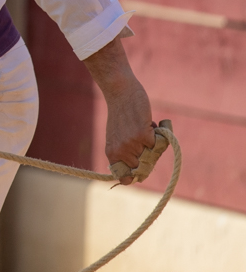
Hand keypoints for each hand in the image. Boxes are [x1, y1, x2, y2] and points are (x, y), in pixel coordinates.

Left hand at [82, 37, 156, 183]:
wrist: (120, 93)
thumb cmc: (121, 115)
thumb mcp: (117, 137)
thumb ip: (126, 153)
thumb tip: (139, 174)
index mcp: (112, 154)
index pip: (125, 178)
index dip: (136, 176)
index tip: (141, 169)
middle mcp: (121, 152)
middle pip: (146, 167)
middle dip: (150, 154)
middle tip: (144, 137)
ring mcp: (132, 145)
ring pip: (155, 155)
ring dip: (155, 141)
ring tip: (144, 126)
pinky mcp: (143, 135)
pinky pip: (160, 142)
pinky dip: (159, 131)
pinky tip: (149, 121)